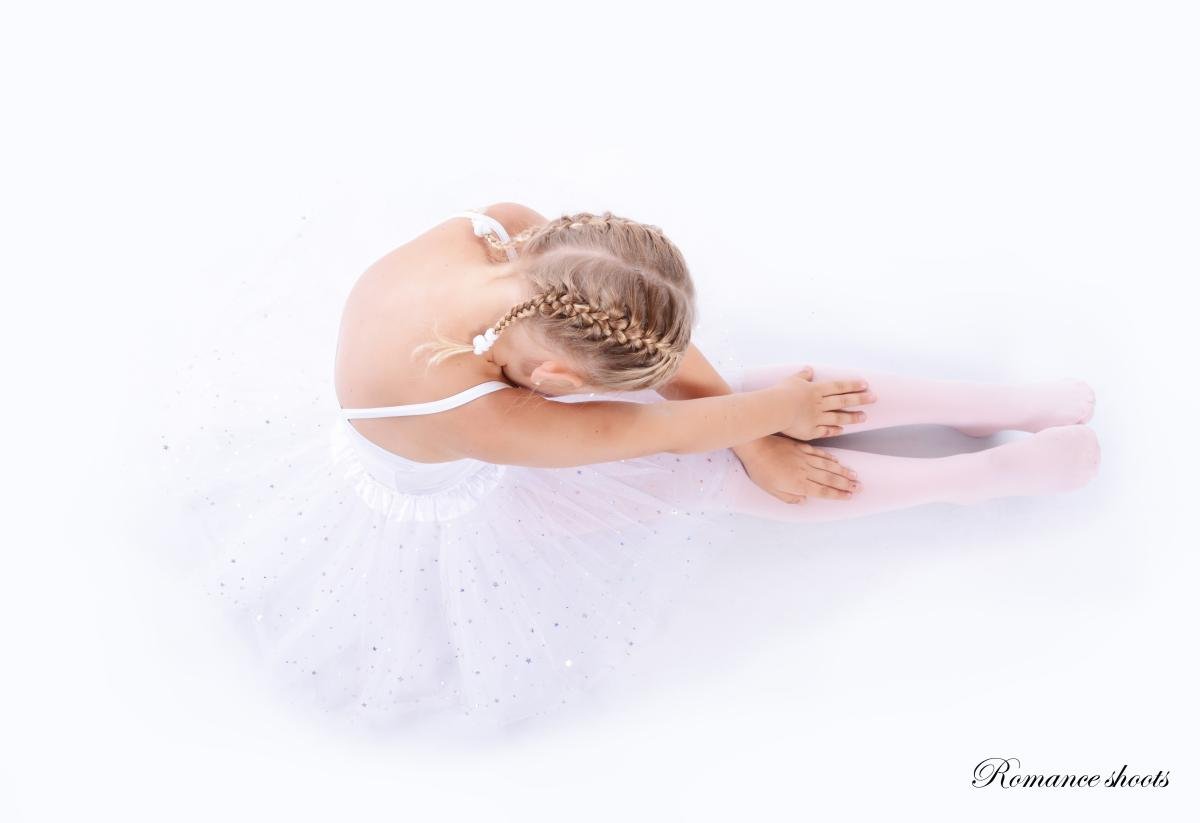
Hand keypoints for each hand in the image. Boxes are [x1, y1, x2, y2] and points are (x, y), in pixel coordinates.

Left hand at [733, 435, 860, 503]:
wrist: (755, 447)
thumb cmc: (760, 470)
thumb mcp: (770, 489)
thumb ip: (788, 497)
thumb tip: (803, 501)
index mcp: (798, 483)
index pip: (822, 491)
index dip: (837, 494)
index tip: (849, 497)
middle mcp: (804, 471)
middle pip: (829, 479)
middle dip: (845, 484)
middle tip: (859, 487)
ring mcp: (803, 458)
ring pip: (827, 466)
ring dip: (841, 471)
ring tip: (853, 475)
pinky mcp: (800, 448)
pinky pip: (819, 454)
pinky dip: (829, 458)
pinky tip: (836, 461)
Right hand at [774, 366, 875, 439]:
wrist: (775, 410)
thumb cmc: (780, 393)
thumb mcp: (792, 380)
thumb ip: (802, 376)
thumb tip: (809, 369)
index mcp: (816, 390)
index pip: (839, 387)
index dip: (853, 385)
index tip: (865, 385)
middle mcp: (820, 403)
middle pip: (843, 401)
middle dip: (860, 399)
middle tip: (874, 398)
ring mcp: (817, 418)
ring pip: (838, 417)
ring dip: (852, 417)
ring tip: (864, 417)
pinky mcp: (811, 431)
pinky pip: (826, 431)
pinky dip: (835, 430)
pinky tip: (842, 430)